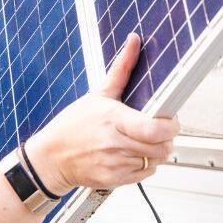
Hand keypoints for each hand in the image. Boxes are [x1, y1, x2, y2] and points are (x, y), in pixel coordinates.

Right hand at [24, 33, 179, 193]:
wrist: (50, 158)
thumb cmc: (72, 125)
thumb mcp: (98, 94)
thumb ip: (121, 68)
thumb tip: (134, 41)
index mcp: (114, 120)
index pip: (155, 129)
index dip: (171, 126)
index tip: (170, 119)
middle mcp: (116, 144)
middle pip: (162, 147)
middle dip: (166, 138)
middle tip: (158, 129)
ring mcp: (116, 165)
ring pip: (157, 161)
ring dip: (156, 151)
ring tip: (141, 140)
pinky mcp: (115, 180)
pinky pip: (146, 174)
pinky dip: (146, 164)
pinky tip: (131, 153)